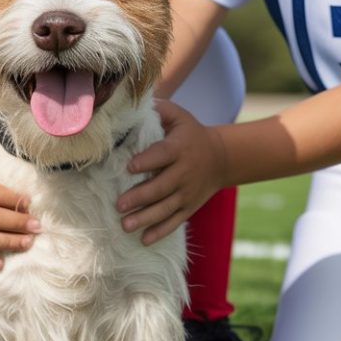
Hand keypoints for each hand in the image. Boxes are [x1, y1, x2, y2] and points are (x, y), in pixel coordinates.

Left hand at [116, 100, 227, 243]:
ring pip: (166, 208)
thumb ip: (158, 109)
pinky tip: (144, 240)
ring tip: (125, 225)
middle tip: (119, 205)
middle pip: (162, 187)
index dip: (147, 161)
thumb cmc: (190, 133)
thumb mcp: (179, 116)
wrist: (221, 158)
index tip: (129, 166)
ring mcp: (188, 192)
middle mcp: (185, 172)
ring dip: (146, 218)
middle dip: (140, 197)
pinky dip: (161, 231)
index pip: (162, 155)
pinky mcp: (189, 206)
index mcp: (180, 148)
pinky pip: (175, 221)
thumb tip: (133, 100)